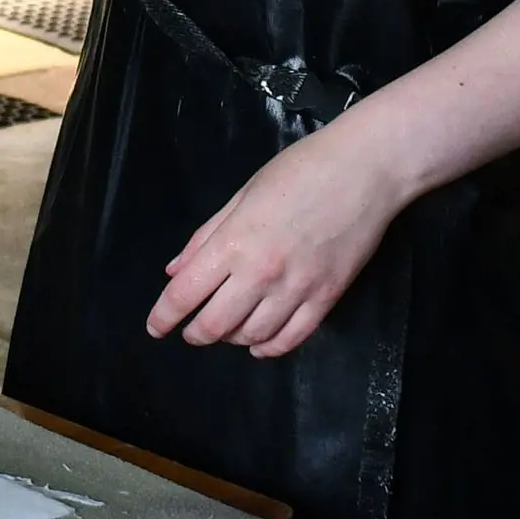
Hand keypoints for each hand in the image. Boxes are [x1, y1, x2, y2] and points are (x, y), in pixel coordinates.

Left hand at [145, 117, 406, 358]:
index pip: (186, 293)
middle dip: (196, 334)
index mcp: (233, 242)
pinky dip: (269, 347)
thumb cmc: (298, 171)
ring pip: (252, 336)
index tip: (155, 328)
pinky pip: (292, 338)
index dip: (164, 316)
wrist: (364, 171)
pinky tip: (259, 342)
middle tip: (190, 332)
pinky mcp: (327, 299)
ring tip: (226, 330)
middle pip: (216, 324)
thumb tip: (175, 272)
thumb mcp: (242, 196)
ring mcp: (297, 290)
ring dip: (232, 338)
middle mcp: (261, 273)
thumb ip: (206, 237)